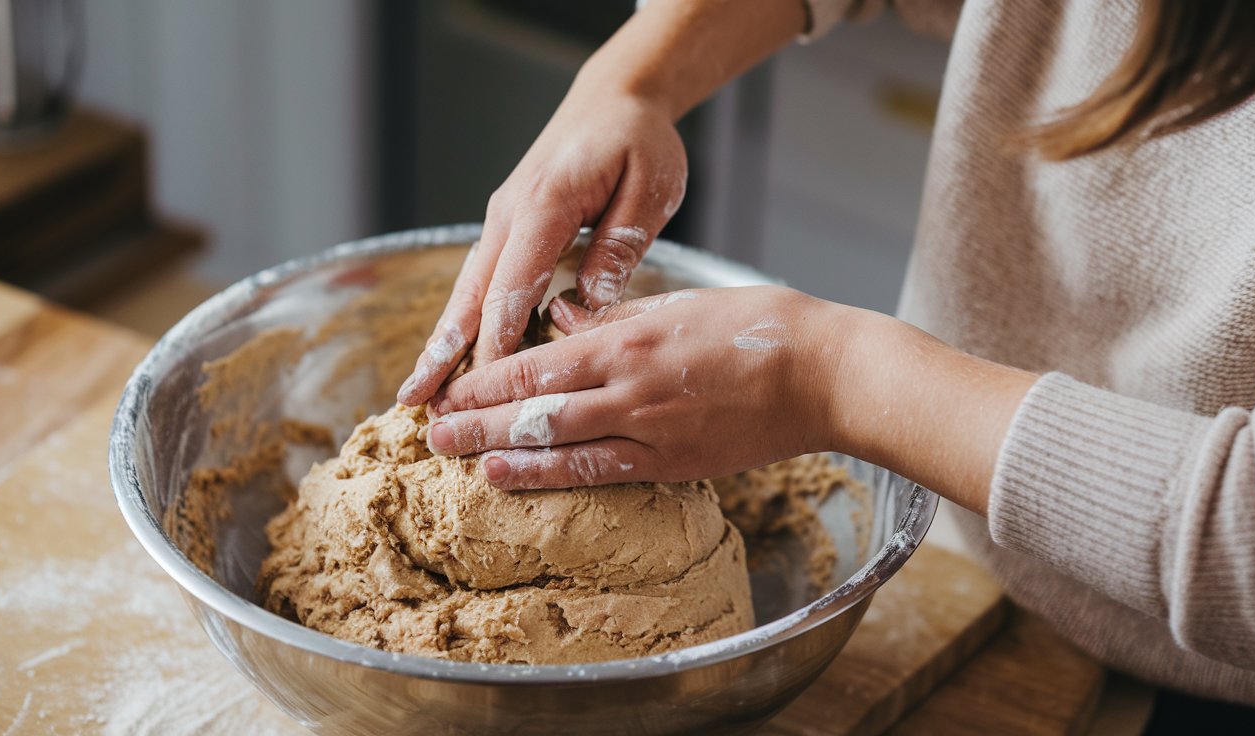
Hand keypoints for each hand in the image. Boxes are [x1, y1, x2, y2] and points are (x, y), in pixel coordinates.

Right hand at [395, 85, 686, 405]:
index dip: (497, 340)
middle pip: (470, 294)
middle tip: (417, 401)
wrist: (614, 99)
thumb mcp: (651, 188)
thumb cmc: (638, 140)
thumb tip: (590, 304)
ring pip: (465, 290)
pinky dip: (459, 320)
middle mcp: (510, 214)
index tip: (486, 388)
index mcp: (544, 204)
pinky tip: (448, 356)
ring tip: (416, 391)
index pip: (512, 284)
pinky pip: (478, 280)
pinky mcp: (506, 227)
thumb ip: (620, 245)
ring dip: (440, 342)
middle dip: (444, 352)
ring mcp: (501, 220)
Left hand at [424, 286, 846, 488]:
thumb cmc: (760, 327)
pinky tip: (513, 476)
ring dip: (501, 450)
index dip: (486, 379)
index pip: (538, 363)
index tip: (450, 387)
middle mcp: (629, 386)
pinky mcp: (673, 462)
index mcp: (629, 338)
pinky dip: (551, 475)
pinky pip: (600, 471)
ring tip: (456, 458)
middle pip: (534, 406)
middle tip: (431, 432)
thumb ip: (618, 313)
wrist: (823, 374)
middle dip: (476, 418)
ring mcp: (650, 429)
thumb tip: (565, 315)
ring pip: (557, 442)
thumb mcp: (680, 302)